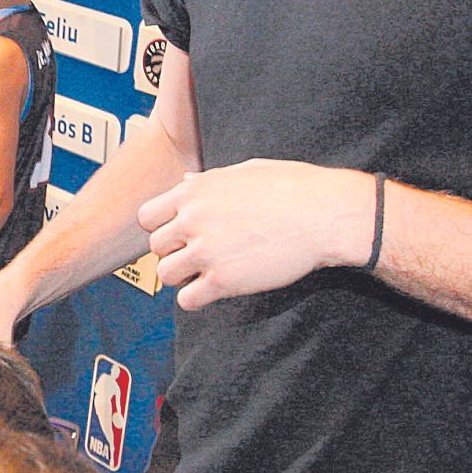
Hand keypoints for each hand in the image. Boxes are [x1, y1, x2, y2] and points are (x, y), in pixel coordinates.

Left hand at [138, 160, 375, 310]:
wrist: (324, 214)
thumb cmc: (292, 188)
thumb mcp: (243, 172)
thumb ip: (207, 181)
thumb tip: (185, 183)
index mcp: (193, 192)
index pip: (147, 217)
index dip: (162, 227)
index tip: (181, 233)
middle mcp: (192, 220)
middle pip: (155, 248)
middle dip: (174, 252)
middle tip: (198, 255)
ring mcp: (205, 251)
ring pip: (166, 275)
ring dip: (182, 277)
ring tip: (205, 273)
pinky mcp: (223, 281)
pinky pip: (187, 300)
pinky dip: (196, 299)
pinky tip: (214, 290)